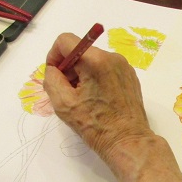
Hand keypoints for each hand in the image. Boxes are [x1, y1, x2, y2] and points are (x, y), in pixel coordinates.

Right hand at [44, 34, 153, 166]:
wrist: (127, 141)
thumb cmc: (95, 125)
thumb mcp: (63, 103)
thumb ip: (51, 79)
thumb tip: (53, 69)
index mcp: (95, 60)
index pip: (66, 41)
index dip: (54, 56)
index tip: (54, 75)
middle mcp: (112, 58)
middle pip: (81, 51)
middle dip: (69, 68)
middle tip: (67, 92)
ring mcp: (124, 67)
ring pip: (93, 61)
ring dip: (82, 75)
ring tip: (82, 99)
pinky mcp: (130, 77)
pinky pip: (106, 69)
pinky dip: (96, 79)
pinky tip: (96, 99)